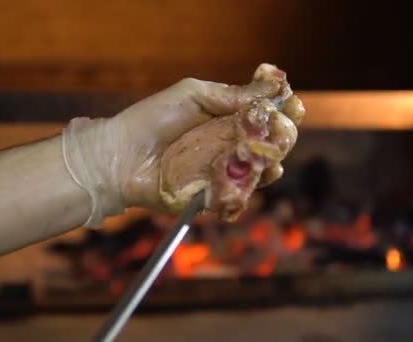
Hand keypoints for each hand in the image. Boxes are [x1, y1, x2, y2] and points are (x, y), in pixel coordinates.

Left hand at [62, 64, 303, 227]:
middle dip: (282, 134)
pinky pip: (241, 193)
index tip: (292, 104)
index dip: (283, 110)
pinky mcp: (213, 196)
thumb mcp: (192, 95)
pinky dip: (251, 184)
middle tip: (280, 128)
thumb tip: (273, 85)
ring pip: (262, 170)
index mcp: (226, 118)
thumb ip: (231, 94)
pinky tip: (255, 173)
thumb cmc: (151, 120)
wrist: (121, 156)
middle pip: (271, 142)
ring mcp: (223, 172)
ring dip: (272, 160)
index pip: (266, 114)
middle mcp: (229, 145)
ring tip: (268, 153)